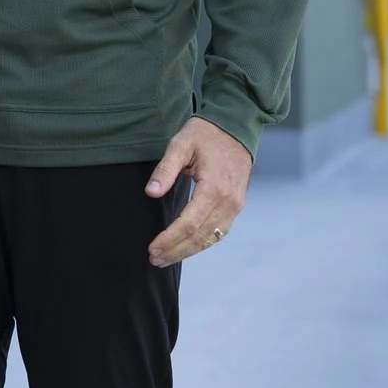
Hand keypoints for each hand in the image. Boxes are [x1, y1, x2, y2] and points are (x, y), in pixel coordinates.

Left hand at [145, 115, 249, 266]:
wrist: (235, 128)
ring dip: (188, 250)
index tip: (152, 248)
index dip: (170, 239)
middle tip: (154, 259)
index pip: (188, 224)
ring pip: (211, 238)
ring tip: (166, 258)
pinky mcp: (236, 205)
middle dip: (176, 250)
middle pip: (200, 236)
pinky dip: (202, 242)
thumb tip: (150, 193)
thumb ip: (164, 170)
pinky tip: (186, 247)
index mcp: (214, 189)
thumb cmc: (205, 134)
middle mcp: (228, 202)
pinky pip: (219, 231)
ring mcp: (235, 206)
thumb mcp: (180, 145)